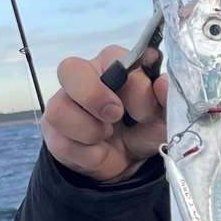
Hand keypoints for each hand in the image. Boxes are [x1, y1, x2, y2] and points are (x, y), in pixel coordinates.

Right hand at [41, 44, 168, 182]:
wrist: (126, 163)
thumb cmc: (142, 129)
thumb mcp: (162, 118)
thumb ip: (167, 101)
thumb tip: (162, 85)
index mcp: (113, 64)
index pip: (115, 58)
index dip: (133, 88)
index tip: (144, 113)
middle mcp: (84, 77)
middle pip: (70, 69)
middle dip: (95, 97)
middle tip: (115, 116)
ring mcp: (63, 103)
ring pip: (60, 109)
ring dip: (91, 132)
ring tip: (107, 137)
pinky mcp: (52, 131)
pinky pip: (62, 143)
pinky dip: (89, 155)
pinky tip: (99, 152)